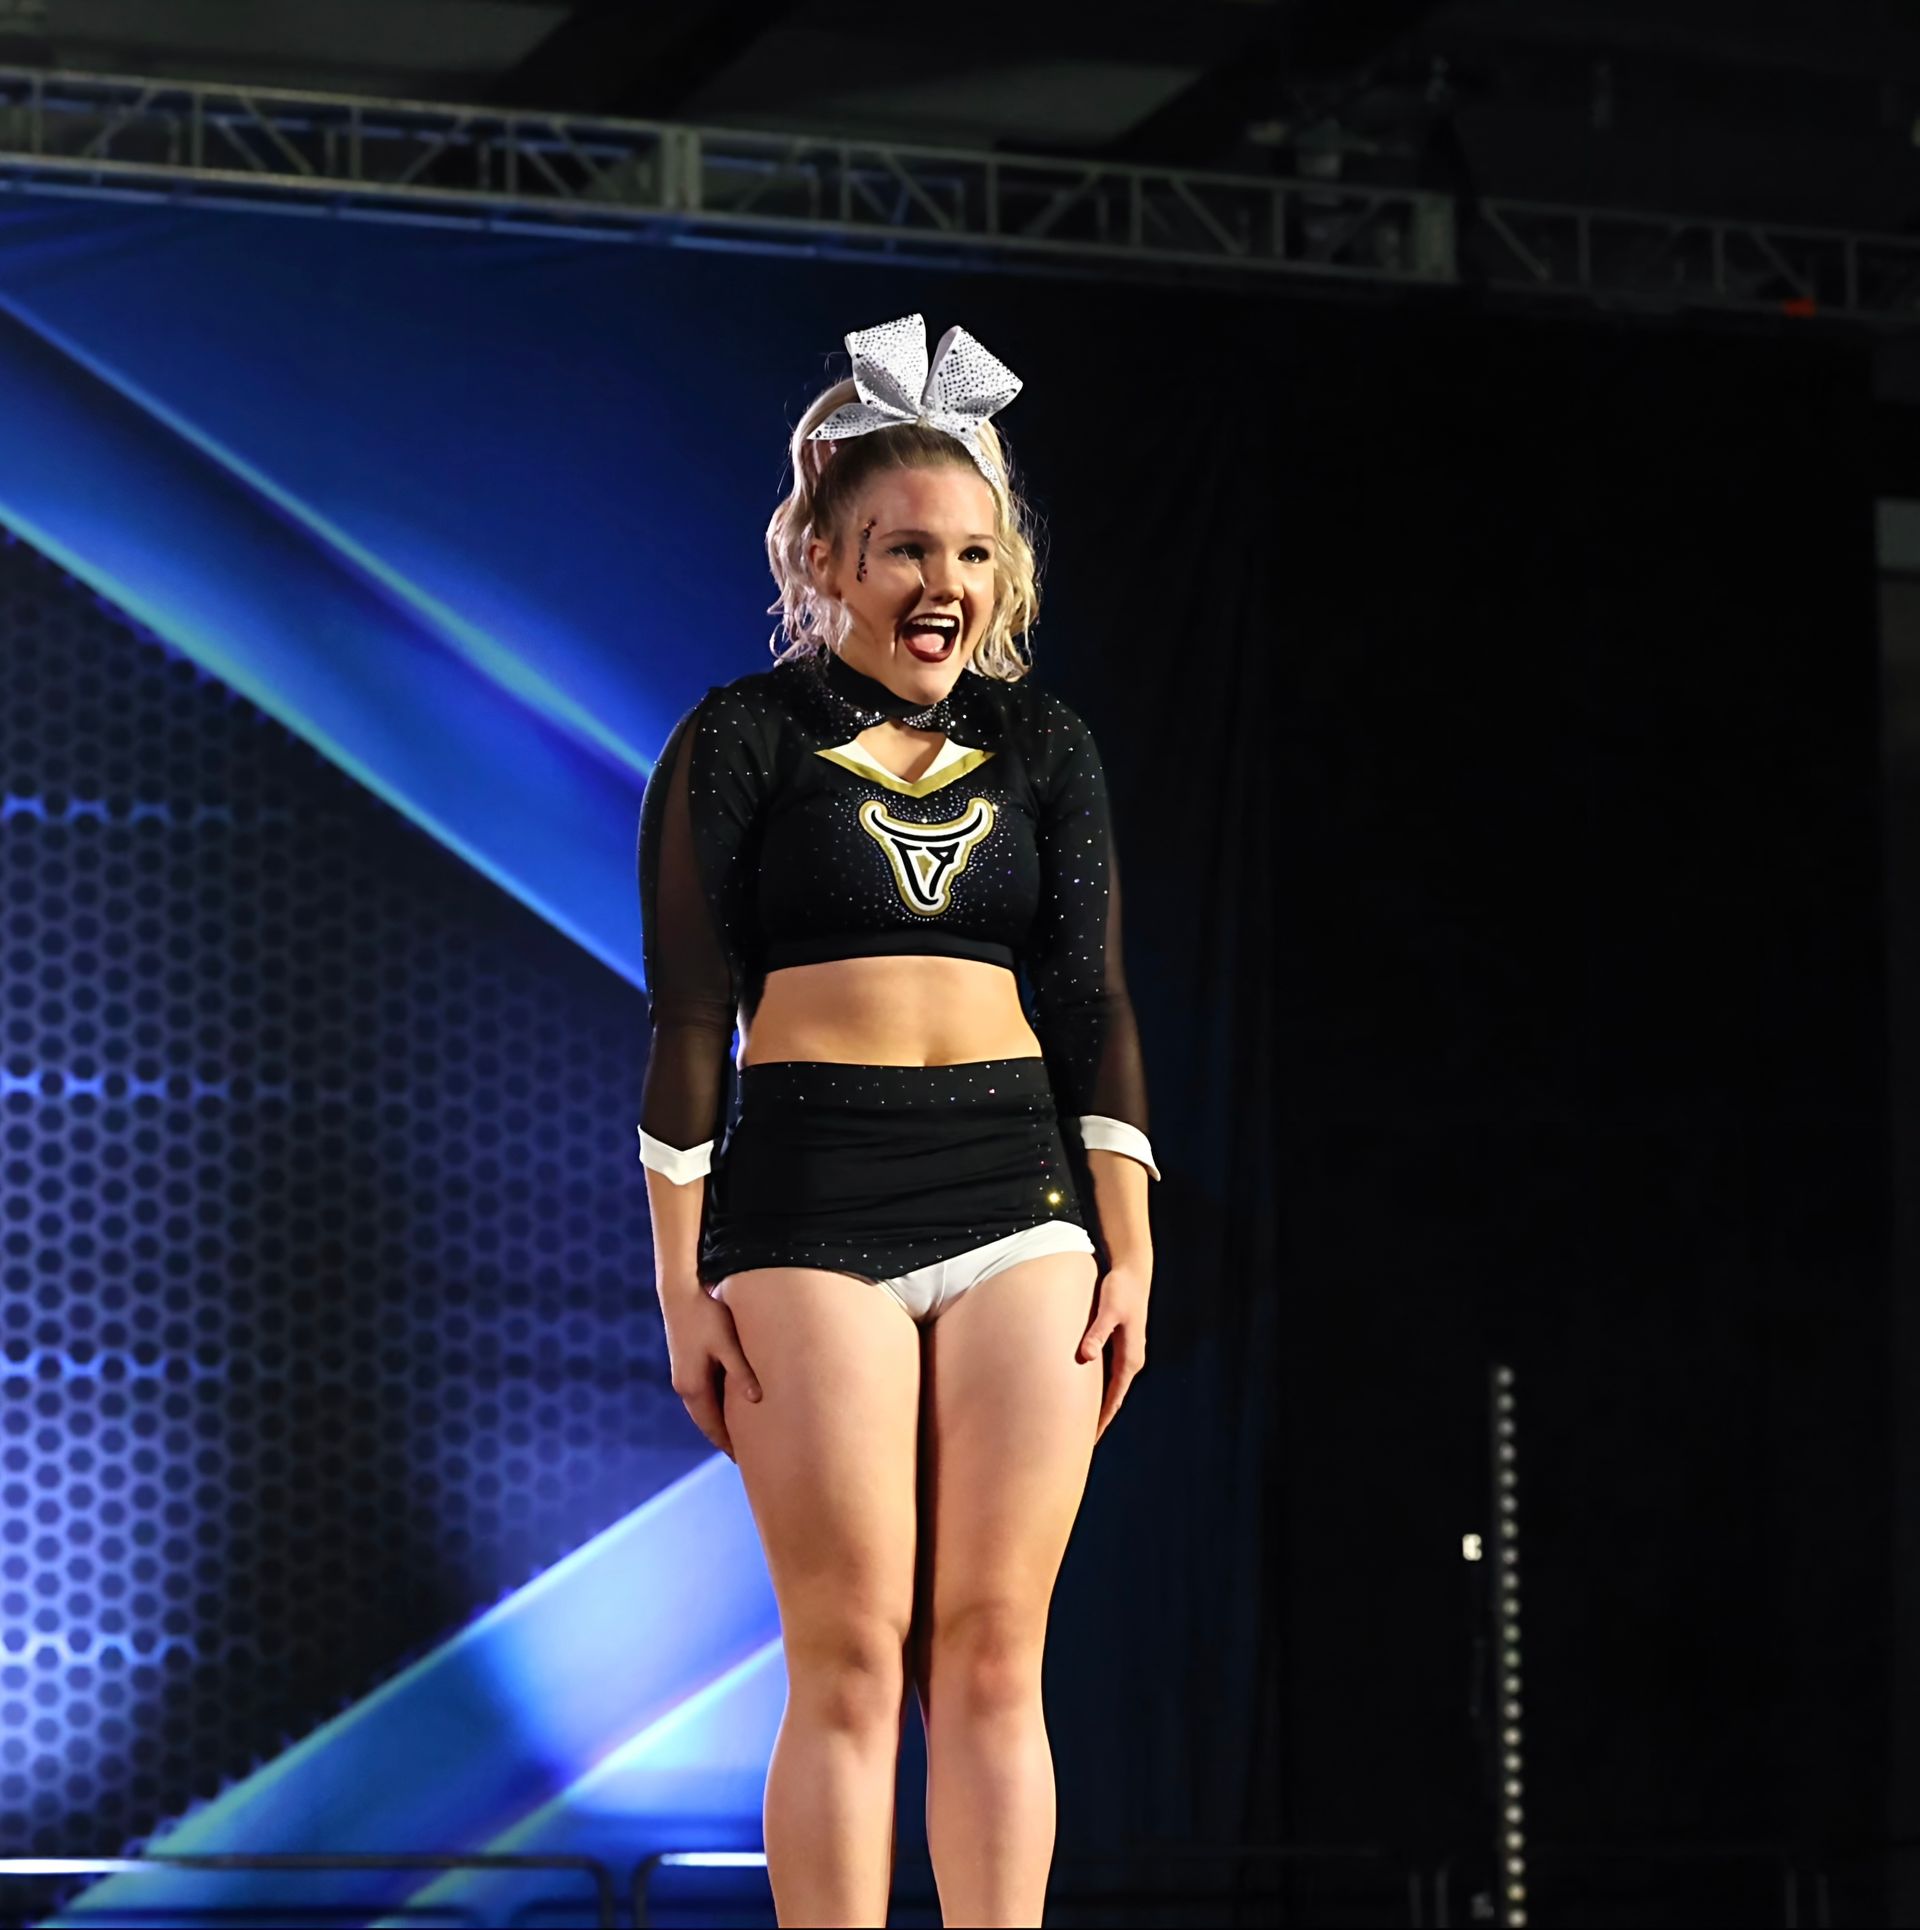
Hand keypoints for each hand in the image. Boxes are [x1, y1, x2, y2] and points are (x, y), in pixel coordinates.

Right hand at [661, 1285, 762, 1461]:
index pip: (712, 1427)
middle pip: (706, 1422)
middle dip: (723, 1438)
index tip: (743, 1460)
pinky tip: (729, 1406)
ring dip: (718, 1422)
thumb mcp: (728, 1344)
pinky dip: (715, 1406)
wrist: (680, 1293)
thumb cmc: (707, 1316)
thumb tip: (756, 1400)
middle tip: (744, 1455)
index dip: (728, 1444)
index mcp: (693, 1387)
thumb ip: (741, 1371)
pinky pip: (702, 1394)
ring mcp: (683, 1376)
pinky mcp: (686, 1366)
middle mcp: (684, 1386)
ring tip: (738, 1435)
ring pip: (703, 1409)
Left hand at [1077, 1257, 1149, 1442]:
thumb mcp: (1107, 1310)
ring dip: (1099, 1404)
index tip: (1090, 1440)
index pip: (1114, 1397)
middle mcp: (1131, 1359)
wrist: (1133, 1272)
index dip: (1102, 1419)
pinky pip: (1109, 1374)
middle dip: (1099, 1418)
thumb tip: (1086, 1357)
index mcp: (1130, 1357)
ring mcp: (1126, 1353)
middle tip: (1080, 1441)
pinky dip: (1098, 1388)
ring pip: (1111, 1387)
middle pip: (1113, 1397)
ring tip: (1081, 1423)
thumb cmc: (1120, 1289)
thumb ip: (1097, 1333)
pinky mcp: (1120, 1344)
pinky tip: (1085, 1392)